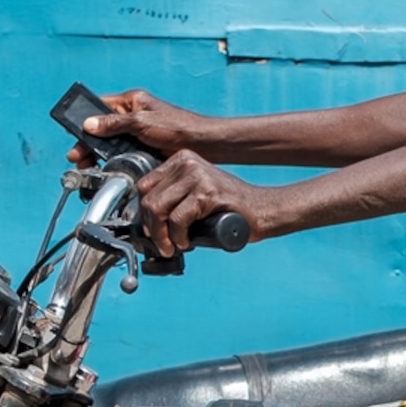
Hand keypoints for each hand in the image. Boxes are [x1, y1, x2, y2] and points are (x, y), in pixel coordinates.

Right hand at [73, 89, 216, 165]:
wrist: (202, 145)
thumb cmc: (178, 127)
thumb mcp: (142, 123)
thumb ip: (114, 124)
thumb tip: (89, 125)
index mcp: (131, 101)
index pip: (99, 107)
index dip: (85, 121)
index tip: (75, 134)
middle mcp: (132, 116)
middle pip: (101, 129)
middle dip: (88, 143)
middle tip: (78, 157)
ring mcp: (137, 133)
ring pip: (110, 144)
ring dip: (98, 154)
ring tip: (88, 166)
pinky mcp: (142, 148)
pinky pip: (122, 154)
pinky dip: (112, 161)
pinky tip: (105, 170)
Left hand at [134, 151, 267, 257]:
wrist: (262, 210)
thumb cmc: (229, 207)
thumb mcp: (196, 192)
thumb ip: (173, 197)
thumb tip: (147, 221)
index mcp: (182, 159)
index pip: (144, 186)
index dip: (143, 213)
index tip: (151, 230)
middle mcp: (187, 163)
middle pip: (148, 198)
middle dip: (151, 228)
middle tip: (162, 244)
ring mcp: (197, 176)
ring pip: (158, 209)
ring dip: (161, 236)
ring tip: (172, 246)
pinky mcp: (207, 193)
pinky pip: (177, 219)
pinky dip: (177, 237)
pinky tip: (186, 242)